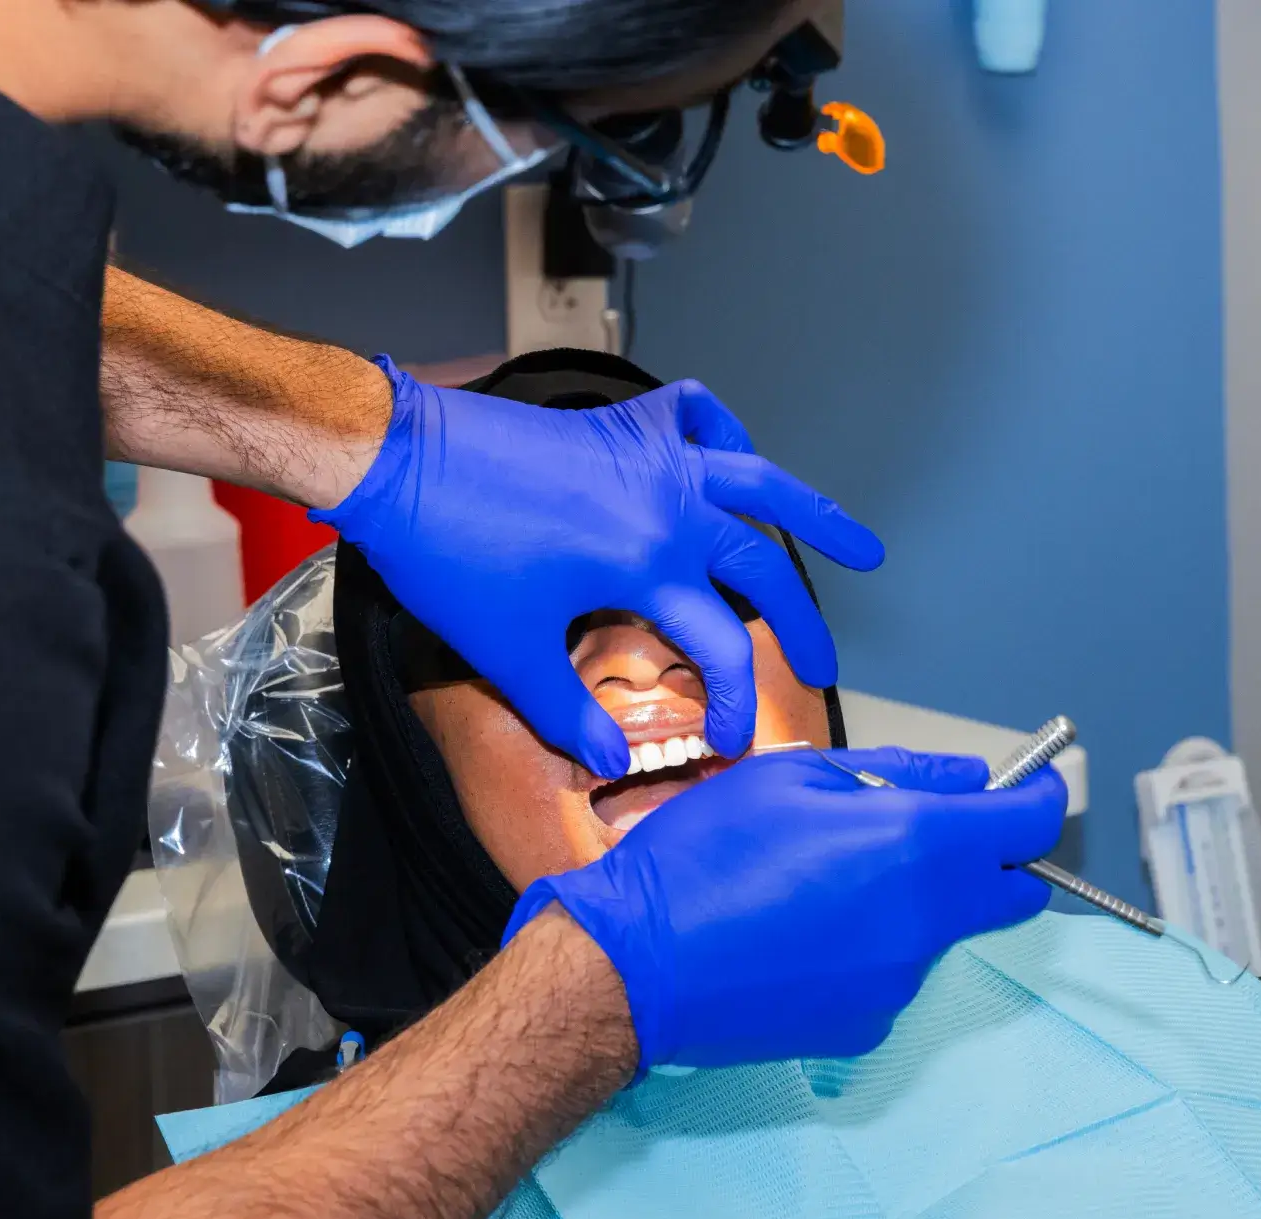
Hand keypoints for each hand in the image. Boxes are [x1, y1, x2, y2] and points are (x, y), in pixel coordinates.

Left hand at [313, 359, 883, 779]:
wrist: (398, 462)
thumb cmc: (450, 558)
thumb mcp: (509, 650)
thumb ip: (567, 711)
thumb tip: (613, 759)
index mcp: (649, 564)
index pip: (721, 647)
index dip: (736, 702)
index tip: (734, 740)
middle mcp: (670, 504)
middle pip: (762, 569)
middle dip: (800, 626)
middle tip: (824, 667)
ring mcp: (652, 458)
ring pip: (758, 480)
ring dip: (813, 514)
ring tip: (861, 546)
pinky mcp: (621, 429)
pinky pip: (697, 417)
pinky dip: (724, 434)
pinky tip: (731, 460)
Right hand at [502, 749, 1069, 1068]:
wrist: (637, 966)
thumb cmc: (702, 859)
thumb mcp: (792, 777)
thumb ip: (898, 772)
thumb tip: (968, 776)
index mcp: (917, 844)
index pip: (1030, 823)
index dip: (1037, 795)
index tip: (1026, 785)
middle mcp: (926, 921)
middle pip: (1014, 893)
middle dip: (996, 859)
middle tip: (930, 832)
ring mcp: (900, 983)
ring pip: (942, 931)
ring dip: (914, 902)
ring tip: (822, 884)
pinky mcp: (867, 1025)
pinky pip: (893, 974)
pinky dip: (870, 949)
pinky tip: (801, 935)